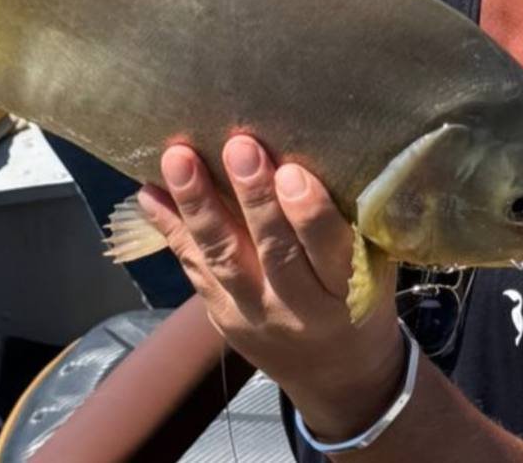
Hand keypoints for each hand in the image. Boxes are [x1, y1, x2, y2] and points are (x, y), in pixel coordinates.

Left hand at [138, 135, 405, 436]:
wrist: (336, 375)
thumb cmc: (359, 299)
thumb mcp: (373, 267)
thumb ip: (350, 222)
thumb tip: (319, 149)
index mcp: (346, 291)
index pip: (330, 250)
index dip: (310, 214)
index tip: (292, 172)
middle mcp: (297, 307)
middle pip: (273, 251)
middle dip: (254, 197)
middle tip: (239, 147)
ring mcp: (252, 313)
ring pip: (222, 257)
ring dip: (198, 205)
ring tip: (179, 159)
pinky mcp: (220, 314)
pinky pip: (192, 267)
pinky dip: (169, 226)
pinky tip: (149, 191)